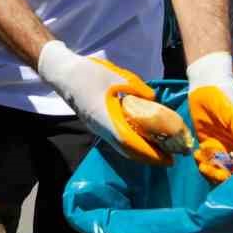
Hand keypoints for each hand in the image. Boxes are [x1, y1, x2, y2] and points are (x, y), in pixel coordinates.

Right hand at [37, 41, 168, 164]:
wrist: (63, 73)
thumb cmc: (89, 73)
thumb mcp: (117, 76)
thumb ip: (137, 89)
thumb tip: (153, 99)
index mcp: (105, 117)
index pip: (129, 142)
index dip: (148, 152)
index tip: (166, 158)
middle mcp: (100, 128)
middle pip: (126, 149)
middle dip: (148, 156)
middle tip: (168, 159)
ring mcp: (96, 128)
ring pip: (120, 146)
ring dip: (139, 151)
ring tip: (158, 152)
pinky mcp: (96, 124)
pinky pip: (115, 139)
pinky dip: (131, 144)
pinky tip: (141, 139)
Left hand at [187, 53, 232, 182]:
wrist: (206, 83)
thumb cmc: (227, 97)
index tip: (230, 175)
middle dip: (223, 176)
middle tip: (209, 168)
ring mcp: (225, 147)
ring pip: (221, 171)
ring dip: (211, 170)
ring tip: (201, 160)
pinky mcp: (210, 145)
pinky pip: (208, 162)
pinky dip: (202, 162)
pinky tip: (197, 153)